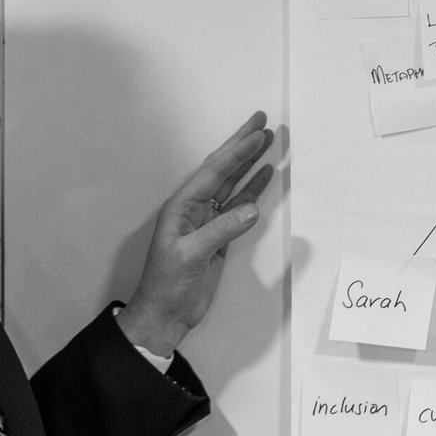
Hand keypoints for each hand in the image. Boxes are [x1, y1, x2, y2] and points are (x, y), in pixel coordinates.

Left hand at [117, 111, 274, 356]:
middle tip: (263, 121)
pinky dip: (253, 191)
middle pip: (221, 169)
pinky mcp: (219, 237)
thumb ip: (220, 232)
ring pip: (232, 185)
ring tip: (270, 141)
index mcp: (181, 207)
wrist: (165, 314)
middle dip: (242, 145)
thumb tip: (251, 210)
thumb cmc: (167, 285)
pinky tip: (265, 176)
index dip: (236, 152)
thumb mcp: (189, 257)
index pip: (212, 172)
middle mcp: (193, 208)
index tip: (258, 133)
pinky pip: (238, 207)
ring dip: (250, 163)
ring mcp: (207, 222)